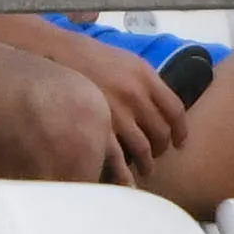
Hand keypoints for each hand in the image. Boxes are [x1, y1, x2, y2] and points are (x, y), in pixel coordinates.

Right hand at [49, 28, 191, 169]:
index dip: (181, 130)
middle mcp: (135, 94)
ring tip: (145, 169)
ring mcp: (116, 112)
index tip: (179, 142)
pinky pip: (117, 156)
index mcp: (145, 76)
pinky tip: (127, 181)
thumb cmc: (88, 55)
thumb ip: (146, 81)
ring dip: (147, 162)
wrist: (52, 52)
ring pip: (143, 147)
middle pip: (161, 131)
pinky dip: (124, 172)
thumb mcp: (125, 60)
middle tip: (157, 154)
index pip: (175, 110)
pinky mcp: (97, 125)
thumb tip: (159, 104)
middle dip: (162, 147)